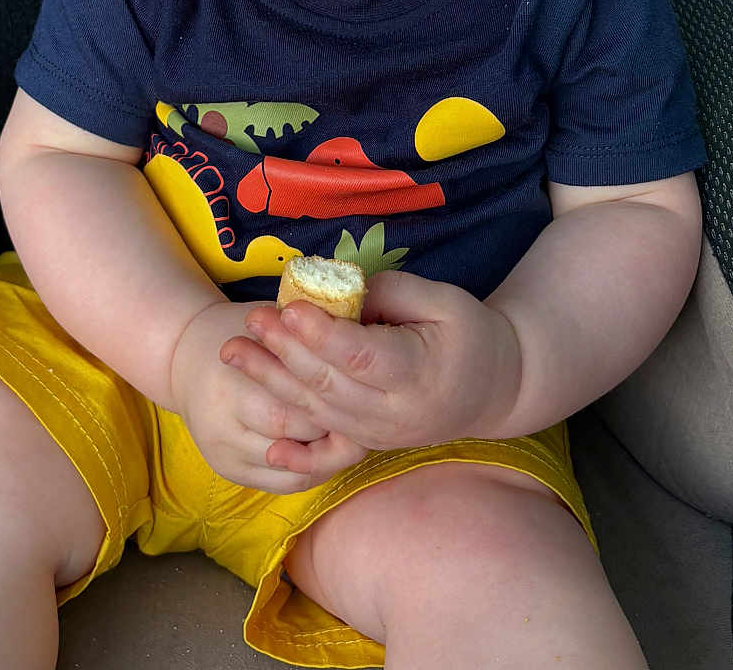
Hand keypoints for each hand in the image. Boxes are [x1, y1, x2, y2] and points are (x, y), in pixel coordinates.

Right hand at [169, 300, 368, 491]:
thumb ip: (305, 337)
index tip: (362, 391)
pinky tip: (328, 452)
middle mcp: (221, 424)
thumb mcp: (268, 319)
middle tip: (365, 414)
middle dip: (334, 428)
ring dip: (327, 454)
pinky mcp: (226, 470)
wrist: (185, 357)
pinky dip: (309, 470)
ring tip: (353, 434)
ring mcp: (222, 453)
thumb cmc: (239, 331)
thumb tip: (357, 348)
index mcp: (231, 382)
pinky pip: (280, 484)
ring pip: (292, 469)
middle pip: (294, 436)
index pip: (295, 403)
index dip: (334, 400)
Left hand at [221, 271, 522, 473]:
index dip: (322, 335)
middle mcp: (396, 414)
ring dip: (273, 382)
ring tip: (234, 352)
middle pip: (330, 385)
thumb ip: (390, 293)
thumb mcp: (443, 300)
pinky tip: (265, 443)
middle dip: (285, 352)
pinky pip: (326, 441)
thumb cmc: (471, 334)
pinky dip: (294, 440)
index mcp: (418, 374)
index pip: (360, 356)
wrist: (498, 389)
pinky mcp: (368, 441)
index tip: (288, 308)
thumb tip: (336, 288)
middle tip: (250, 320)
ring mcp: (380, 434)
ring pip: (319, 412)